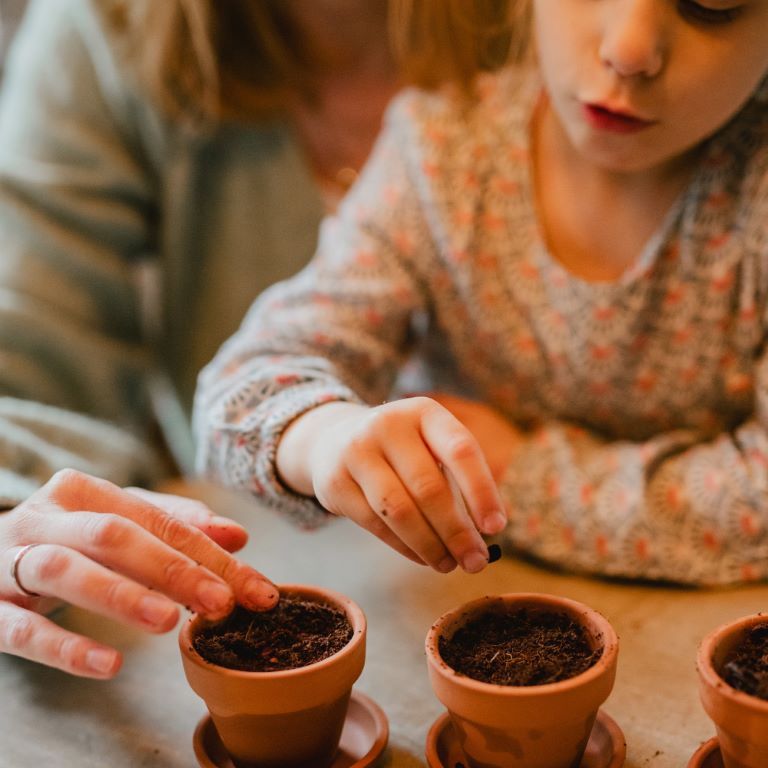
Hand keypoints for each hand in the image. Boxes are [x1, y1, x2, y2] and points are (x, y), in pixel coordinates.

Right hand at [0, 470, 277, 678]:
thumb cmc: (63, 539)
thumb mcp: (116, 522)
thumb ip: (175, 526)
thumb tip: (238, 536)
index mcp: (85, 492)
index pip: (160, 521)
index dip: (211, 555)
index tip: (256, 589)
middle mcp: (47, 517)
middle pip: (117, 536)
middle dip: (174, 569)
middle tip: (222, 604)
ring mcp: (10, 559)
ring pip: (66, 570)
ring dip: (120, 595)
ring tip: (168, 622)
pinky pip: (23, 628)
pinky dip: (65, 647)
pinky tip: (108, 665)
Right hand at [277, 397, 506, 573]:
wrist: (334, 439)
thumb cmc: (401, 450)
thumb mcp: (429, 445)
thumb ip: (457, 482)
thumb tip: (483, 538)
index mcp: (424, 412)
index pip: (460, 450)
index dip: (481, 491)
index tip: (496, 528)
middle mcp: (388, 425)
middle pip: (429, 487)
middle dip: (457, 532)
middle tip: (476, 562)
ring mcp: (357, 451)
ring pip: (399, 510)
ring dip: (430, 545)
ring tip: (449, 564)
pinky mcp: (335, 482)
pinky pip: (376, 524)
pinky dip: (404, 547)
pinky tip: (422, 557)